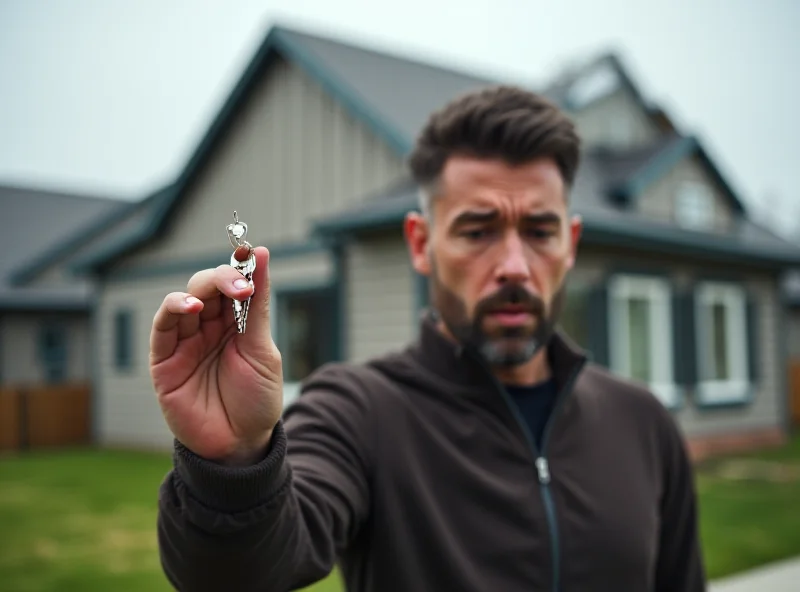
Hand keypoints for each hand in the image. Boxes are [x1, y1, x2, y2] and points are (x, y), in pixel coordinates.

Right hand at [149, 247, 282, 465]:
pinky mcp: (164, 360)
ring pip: (183, 300)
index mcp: (236, 324)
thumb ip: (257, 305)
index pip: (232, 285)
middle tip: (242, 285)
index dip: (239, 268)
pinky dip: (173, 309)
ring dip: (202, 289)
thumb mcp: (263, 350)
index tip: (251, 254)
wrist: (240, 445)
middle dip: (224, 278)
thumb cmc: (256, 400)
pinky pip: (162, 327)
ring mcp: (185, 343)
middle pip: (207, 287)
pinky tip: (193, 306)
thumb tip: (260, 254)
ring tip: (225, 292)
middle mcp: (208, 328)